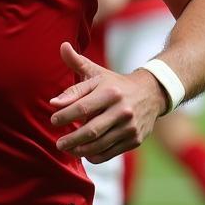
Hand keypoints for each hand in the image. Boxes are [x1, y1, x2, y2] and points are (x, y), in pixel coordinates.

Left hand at [50, 42, 166, 162]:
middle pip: (91, 130)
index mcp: (110, 92)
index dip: (64, 115)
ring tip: (68, 149)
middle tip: (58, 144)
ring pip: (100, 145)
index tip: (53, 120)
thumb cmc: (115, 84)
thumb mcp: (97, 72)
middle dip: (71, 139)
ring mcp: (130, 127)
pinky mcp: (135, 139)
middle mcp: (122, 110)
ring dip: (80, 150)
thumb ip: (77, 62)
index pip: (82, 107)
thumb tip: (61, 48)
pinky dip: (95, 156)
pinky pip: (110, 153)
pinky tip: (85, 153)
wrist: (151, 93)